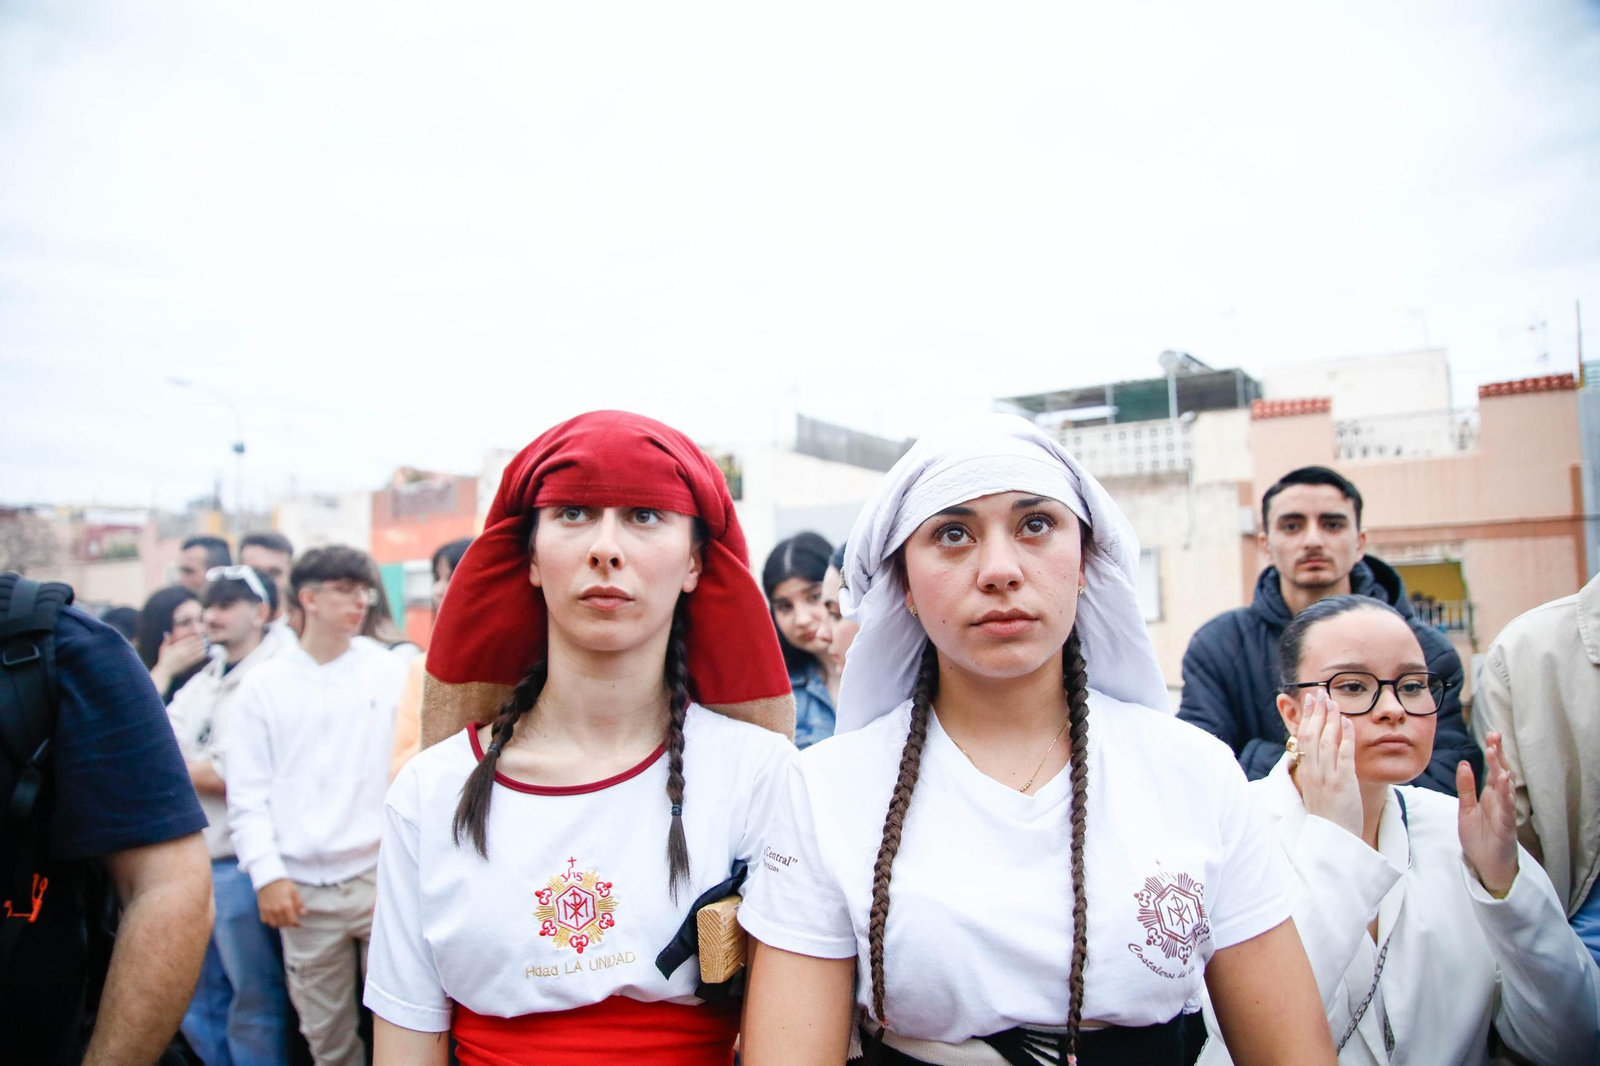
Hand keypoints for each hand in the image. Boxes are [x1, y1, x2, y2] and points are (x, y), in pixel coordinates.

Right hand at [156, 630, 206, 675]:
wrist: (165, 671)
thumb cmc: (164, 659)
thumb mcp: (163, 649)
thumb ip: (166, 641)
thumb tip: (167, 633)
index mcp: (176, 647)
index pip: (188, 640)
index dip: (194, 637)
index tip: (199, 634)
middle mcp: (182, 652)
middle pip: (194, 644)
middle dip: (200, 641)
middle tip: (206, 638)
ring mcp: (186, 658)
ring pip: (197, 651)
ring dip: (203, 647)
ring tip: (207, 643)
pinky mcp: (188, 663)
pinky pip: (197, 658)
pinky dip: (202, 655)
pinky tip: (205, 652)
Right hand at [257, 878, 306, 927]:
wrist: (269, 879)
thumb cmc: (283, 884)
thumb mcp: (294, 891)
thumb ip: (299, 903)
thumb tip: (303, 913)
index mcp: (286, 905)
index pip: (291, 921)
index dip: (295, 924)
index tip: (297, 923)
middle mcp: (276, 910)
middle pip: (283, 924)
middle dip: (288, 923)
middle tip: (290, 920)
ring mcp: (267, 910)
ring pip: (274, 924)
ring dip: (279, 923)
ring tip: (283, 919)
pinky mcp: (261, 909)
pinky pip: (265, 920)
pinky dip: (270, 920)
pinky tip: (274, 916)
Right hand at [1293, 688, 1362, 838]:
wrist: (1332, 841)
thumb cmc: (1327, 816)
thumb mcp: (1317, 789)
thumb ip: (1317, 769)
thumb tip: (1318, 750)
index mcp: (1306, 772)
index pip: (1302, 737)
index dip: (1306, 716)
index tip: (1310, 700)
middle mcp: (1313, 772)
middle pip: (1311, 735)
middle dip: (1316, 712)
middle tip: (1320, 692)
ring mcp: (1327, 777)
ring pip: (1325, 741)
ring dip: (1329, 719)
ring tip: (1333, 701)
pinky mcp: (1343, 783)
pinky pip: (1344, 755)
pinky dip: (1345, 737)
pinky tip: (1348, 722)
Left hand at [1458, 733, 1518, 897]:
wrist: (1486, 864)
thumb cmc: (1479, 837)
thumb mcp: (1466, 808)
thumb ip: (1466, 787)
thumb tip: (1465, 763)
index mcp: (1491, 795)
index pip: (1494, 769)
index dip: (1493, 752)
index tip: (1491, 735)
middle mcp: (1500, 800)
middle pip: (1501, 772)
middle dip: (1498, 754)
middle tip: (1494, 735)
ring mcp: (1504, 812)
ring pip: (1504, 787)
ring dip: (1501, 769)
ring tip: (1495, 752)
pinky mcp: (1506, 826)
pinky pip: (1506, 808)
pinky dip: (1505, 794)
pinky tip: (1504, 781)